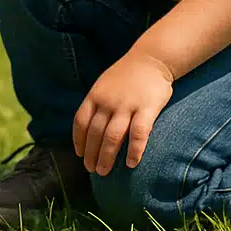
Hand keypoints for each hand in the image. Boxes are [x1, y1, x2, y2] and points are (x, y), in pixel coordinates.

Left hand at [73, 51, 174, 175]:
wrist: (152, 58)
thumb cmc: (127, 74)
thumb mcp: (104, 84)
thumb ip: (96, 103)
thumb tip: (88, 127)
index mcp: (95, 95)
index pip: (81, 122)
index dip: (79, 140)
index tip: (80, 155)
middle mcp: (107, 102)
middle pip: (95, 133)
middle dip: (91, 154)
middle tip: (91, 170)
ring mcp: (126, 105)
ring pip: (112, 137)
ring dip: (106, 157)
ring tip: (104, 172)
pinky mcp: (146, 109)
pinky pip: (138, 134)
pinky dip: (134, 151)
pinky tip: (131, 164)